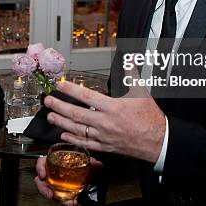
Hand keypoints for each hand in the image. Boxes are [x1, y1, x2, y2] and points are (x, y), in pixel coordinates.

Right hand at [34, 155, 102, 205]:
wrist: (86, 179)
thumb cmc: (80, 167)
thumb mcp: (85, 163)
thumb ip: (91, 163)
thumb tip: (99, 164)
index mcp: (54, 163)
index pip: (41, 163)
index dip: (40, 168)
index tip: (42, 175)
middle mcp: (51, 175)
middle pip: (41, 181)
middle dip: (44, 189)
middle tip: (50, 194)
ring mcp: (54, 185)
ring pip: (48, 193)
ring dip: (56, 199)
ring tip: (66, 202)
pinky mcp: (59, 194)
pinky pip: (58, 199)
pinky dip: (65, 202)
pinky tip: (72, 203)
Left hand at [43, 81, 166, 162]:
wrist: (158, 141)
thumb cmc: (150, 118)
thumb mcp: (141, 92)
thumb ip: (131, 74)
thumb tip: (129, 59)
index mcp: (113, 107)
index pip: (86, 97)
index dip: (70, 90)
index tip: (59, 85)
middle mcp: (105, 122)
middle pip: (76, 114)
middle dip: (59, 107)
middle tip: (47, 101)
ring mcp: (103, 136)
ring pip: (77, 129)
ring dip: (61, 122)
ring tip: (50, 116)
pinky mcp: (105, 147)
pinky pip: (85, 143)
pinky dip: (72, 139)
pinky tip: (63, 134)